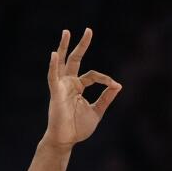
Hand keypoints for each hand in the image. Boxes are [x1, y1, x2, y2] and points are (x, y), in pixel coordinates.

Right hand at [44, 28, 121, 147]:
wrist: (66, 140)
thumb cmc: (78, 128)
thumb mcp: (97, 111)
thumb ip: (106, 98)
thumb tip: (118, 85)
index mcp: (78, 88)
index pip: (92, 75)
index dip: (105, 79)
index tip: (114, 85)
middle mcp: (69, 84)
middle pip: (75, 60)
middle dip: (81, 45)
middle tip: (88, 30)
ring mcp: (61, 87)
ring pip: (63, 63)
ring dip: (64, 47)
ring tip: (66, 32)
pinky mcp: (55, 93)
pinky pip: (53, 77)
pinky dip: (53, 66)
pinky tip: (54, 54)